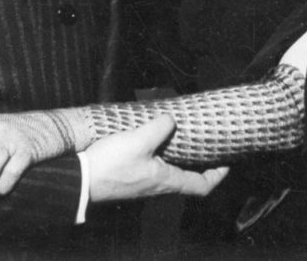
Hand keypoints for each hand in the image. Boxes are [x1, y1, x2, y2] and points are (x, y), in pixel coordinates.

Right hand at [85, 114, 228, 201]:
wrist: (79, 180)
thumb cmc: (111, 165)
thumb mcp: (139, 140)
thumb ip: (159, 127)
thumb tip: (171, 119)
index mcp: (167, 181)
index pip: (202, 186)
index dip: (218, 175)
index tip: (227, 161)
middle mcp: (158, 186)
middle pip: (188, 179)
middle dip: (200, 163)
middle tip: (206, 144)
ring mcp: (144, 184)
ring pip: (170, 172)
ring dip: (180, 157)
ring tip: (183, 136)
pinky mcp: (130, 178)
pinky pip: (153, 167)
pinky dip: (161, 155)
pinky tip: (154, 139)